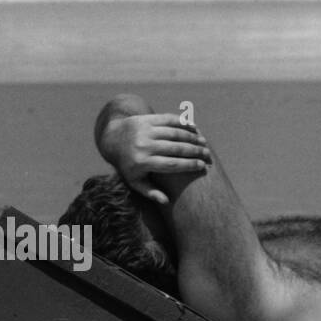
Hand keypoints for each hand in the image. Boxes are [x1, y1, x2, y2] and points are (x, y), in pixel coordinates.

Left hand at [96, 112, 210, 204]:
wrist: (112, 140)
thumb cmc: (128, 165)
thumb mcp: (134, 181)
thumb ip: (150, 192)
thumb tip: (166, 201)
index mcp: (142, 162)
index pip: (171, 164)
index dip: (189, 165)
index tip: (202, 166)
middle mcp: (143, 145)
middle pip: (175, 148)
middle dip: (195, 151)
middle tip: (208, 154)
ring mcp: (145, 130)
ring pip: (174, 133)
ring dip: (192, 137)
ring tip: (204, 142)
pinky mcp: (147, 119)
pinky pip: (168, 120)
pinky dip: (183, 123)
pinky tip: (194, 128)